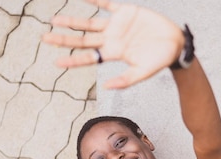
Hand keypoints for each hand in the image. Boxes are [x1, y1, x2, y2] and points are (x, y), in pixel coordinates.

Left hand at [42, 0, 183, 88]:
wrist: (175, 43)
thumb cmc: (160, 60)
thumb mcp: (143, 72)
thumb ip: (125, 80)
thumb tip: (106, 87)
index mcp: (114, 54)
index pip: (89, 58)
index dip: (73, 60)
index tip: (57, 62)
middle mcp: (112, 40)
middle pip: (83, 40)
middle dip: (65, 39)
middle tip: (45, 37)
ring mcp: (117, 26)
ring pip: (90, 23)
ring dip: (73, 21)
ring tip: (55, 19)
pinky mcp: (126, 12)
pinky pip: (107, 4)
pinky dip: (95, 0)